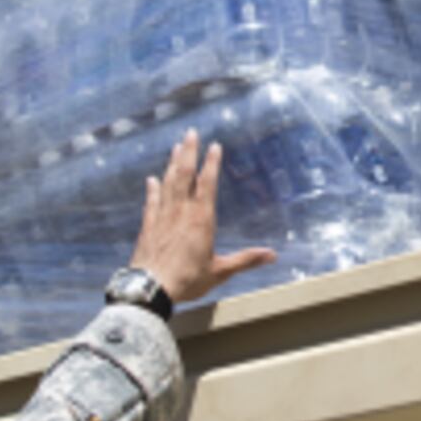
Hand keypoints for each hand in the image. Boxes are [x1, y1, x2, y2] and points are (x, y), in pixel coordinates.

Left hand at [128, 132, 275, 304]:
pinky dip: (153, 189)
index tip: (215, 146)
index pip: (207, 184)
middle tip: (191, 133)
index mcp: (201, 220)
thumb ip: (245, 260)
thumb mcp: (220, 272)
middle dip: (188, 152)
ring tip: (175, 147)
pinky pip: (151, 201)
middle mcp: (181, 212)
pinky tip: (152, 179)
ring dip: (172, 164)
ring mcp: (162, 217)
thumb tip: (272, 255)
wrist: (150, 288)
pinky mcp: (148, 226)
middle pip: (184, 175)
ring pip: (168, 183)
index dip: (211, 164)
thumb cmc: (187, 280)